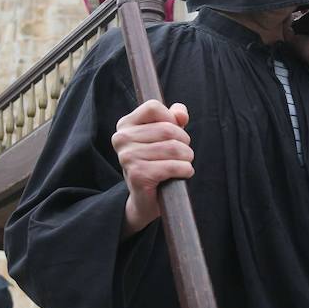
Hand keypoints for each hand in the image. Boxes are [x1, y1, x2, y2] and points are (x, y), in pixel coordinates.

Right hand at [112, 100, 193, 238]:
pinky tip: (183, 173)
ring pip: (173, 147)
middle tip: (184, 153)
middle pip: (167, 128)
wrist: (144, 199)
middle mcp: (121, 139)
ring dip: (187, 157)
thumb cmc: (155, 163)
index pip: (154, 107)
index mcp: (125, 125)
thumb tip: (181, 113)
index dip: (171, 119)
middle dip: (184, 142)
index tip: (174, 134)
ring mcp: (127, 157)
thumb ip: (173, 119)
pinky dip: (185, 169)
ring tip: (184, 164)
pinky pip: (172, 166)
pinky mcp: (137, 175)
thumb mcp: (164, 137)